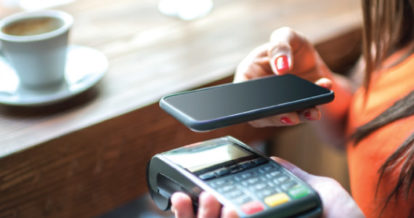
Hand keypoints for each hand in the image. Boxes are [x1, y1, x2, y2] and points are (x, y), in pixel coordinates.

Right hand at [170, 157, 364, 217]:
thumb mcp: (321, 191)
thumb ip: (294, 174)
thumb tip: (272, 159)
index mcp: (270, 216)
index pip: (233, 209)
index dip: (212, 200)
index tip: (200, 186)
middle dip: (200, 211)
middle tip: (200, 193)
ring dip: (203, 217)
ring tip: (205, 198)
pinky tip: (218, 208)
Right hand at [234, 27, 332, 126]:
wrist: (314, 63)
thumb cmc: (294, 47)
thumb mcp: (288, 37)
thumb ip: (280, 45)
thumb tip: (281, 66)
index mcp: (249, 73)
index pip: (242, 92)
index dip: (251, 100)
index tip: (266, 102)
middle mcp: (258, 93)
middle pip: (259, 111)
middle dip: (276, 115)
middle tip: (292, 116)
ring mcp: (275, 105)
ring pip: (279, 118)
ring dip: (297, 116)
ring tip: (312, 112)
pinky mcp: (292, 112)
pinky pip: (298, 117)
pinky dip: (310, 112)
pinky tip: (319, 104)